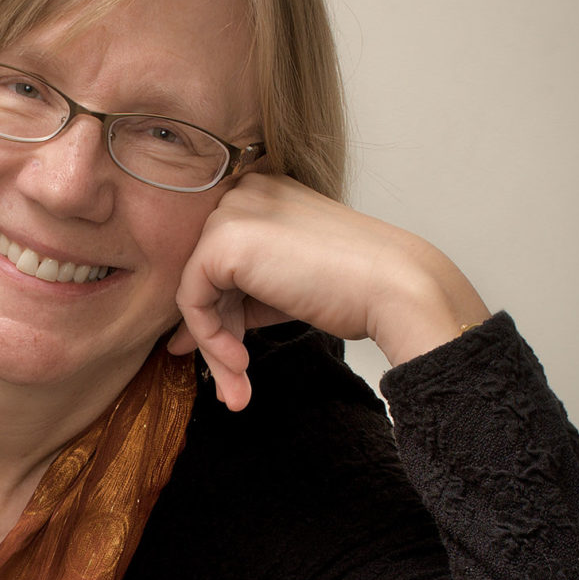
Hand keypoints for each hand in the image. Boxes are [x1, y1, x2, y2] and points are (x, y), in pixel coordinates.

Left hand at [168, 174, 490, 409]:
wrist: (395, 287)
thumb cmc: (355, 289)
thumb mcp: (285, 288)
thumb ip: (238, 301)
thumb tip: (184, 337)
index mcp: (262, 193)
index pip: (220, 257)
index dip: (220, 311)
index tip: (228, 356)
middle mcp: (243, 192)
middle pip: (204, 273)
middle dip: (216, 333)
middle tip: (233, 382)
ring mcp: (232, 212)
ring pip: (195, 290)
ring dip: (215, 347)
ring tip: (237, 387)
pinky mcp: (223, 241)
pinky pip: (192, 300)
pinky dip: (211, 339)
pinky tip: (240, 364)